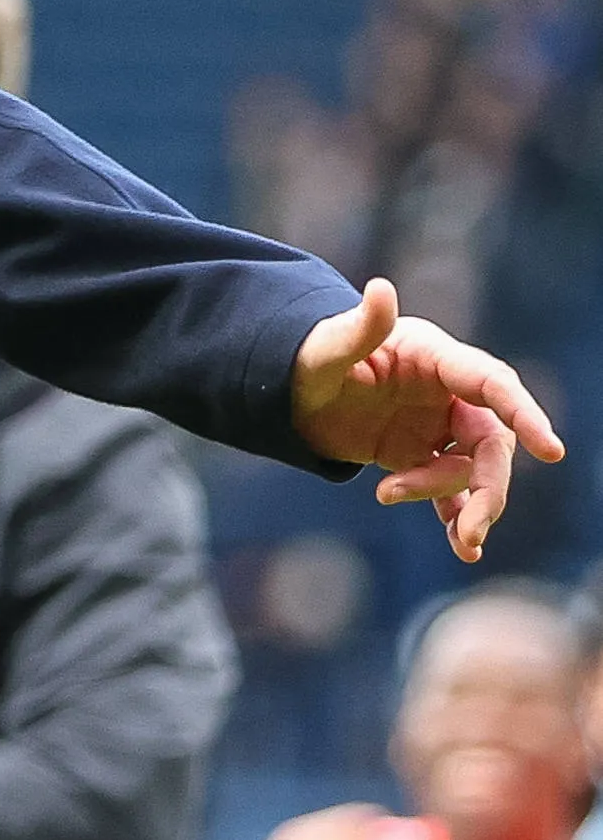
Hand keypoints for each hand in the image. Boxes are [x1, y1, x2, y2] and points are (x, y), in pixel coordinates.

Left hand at [292, 279, 563, 563]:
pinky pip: (450, 490)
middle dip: (489, 485)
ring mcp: (438, 427)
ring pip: (472, 470)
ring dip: (462, 503)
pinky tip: (464, 549)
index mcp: (435, 358)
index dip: (524, 414)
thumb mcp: (325, 348)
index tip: (552, 451)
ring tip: (431, 522)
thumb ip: (358, 327)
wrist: (286, 392)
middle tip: (473, 525)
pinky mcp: (421, 455)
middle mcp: (447, 393)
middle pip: (491, 442)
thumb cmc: (307, 358)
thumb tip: (380, 289)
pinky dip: (458, 518)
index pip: (493, 384)